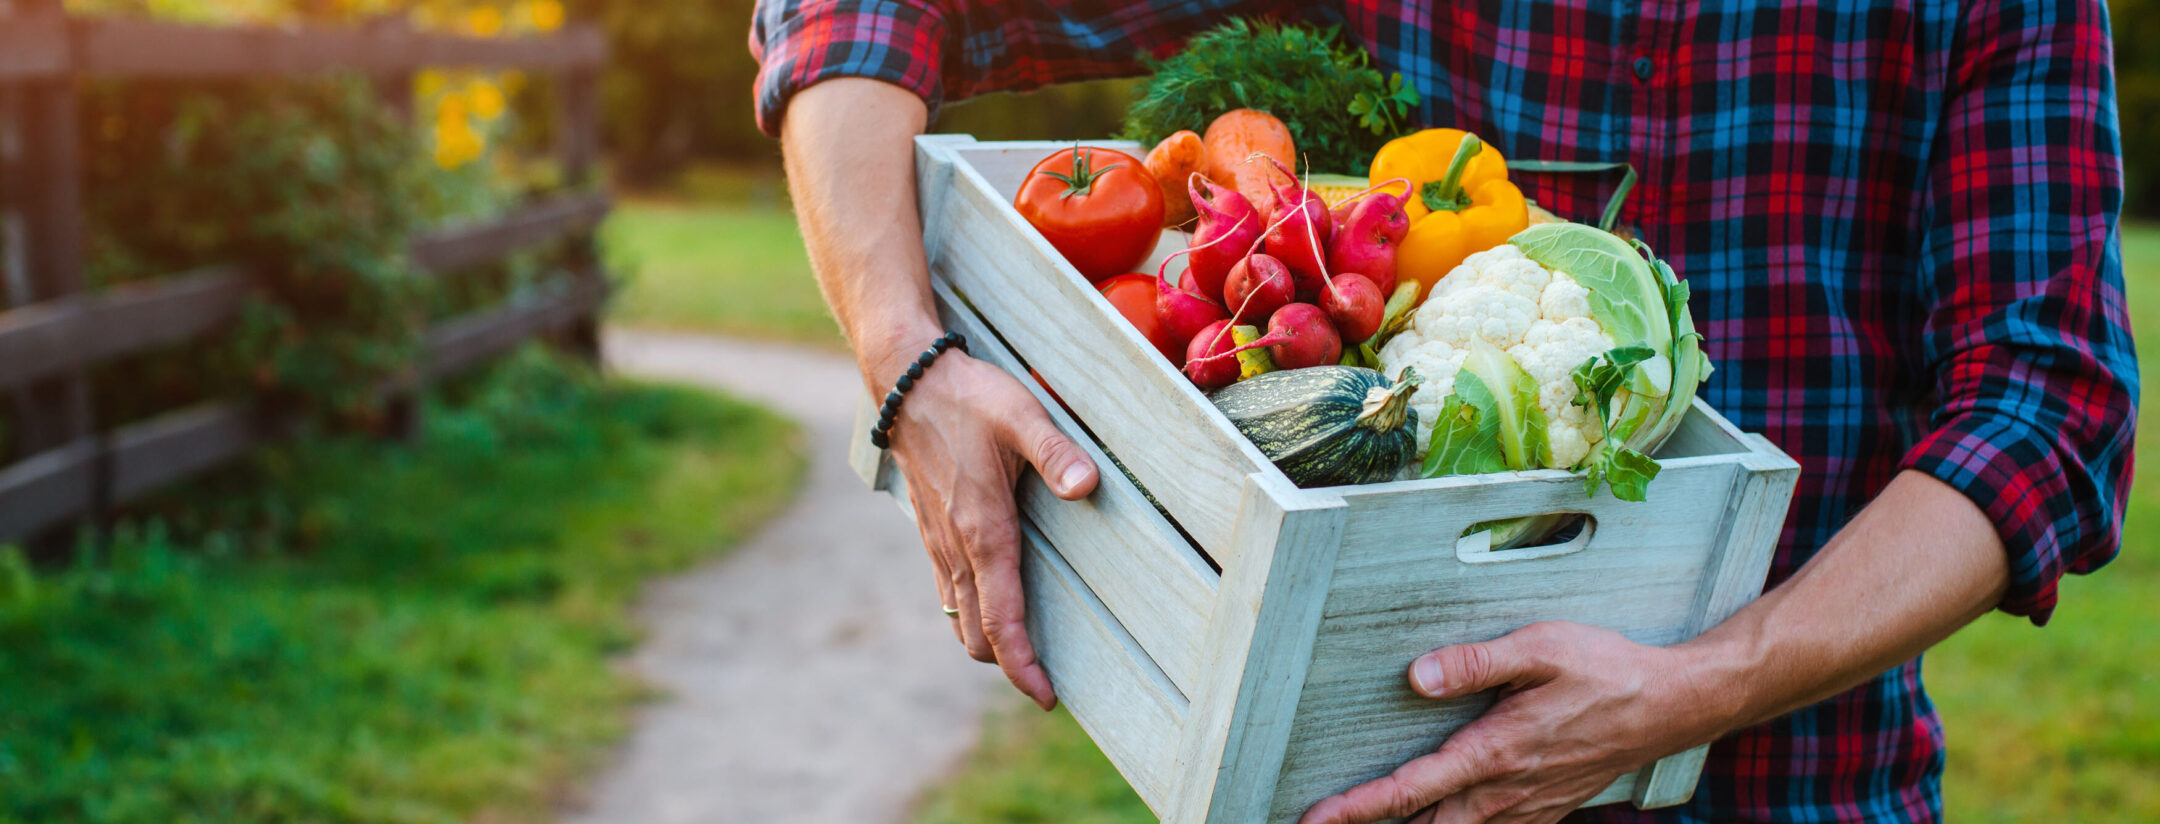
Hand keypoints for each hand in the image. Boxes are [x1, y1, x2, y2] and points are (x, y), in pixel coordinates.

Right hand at [882, 346, 1098, 709]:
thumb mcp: (1022, 415)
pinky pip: (949, 591)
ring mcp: (939, 542)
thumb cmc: (969, 396)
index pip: (1001, 618)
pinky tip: (996, 603)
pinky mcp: (932, 531)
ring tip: (1027, 651)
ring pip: (960, 616)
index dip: (1022, 664)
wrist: (906, 381)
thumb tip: (1086, 487)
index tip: (1045, 696)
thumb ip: (1056, 453)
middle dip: (1009, 663)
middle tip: (1047, 681)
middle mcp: (957, 547)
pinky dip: (972, 613)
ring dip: (989, 641)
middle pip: (977, 634)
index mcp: (983, 530)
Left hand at [1300, 622, 1723, 823]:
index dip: (1358, 809)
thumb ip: (1476, 663)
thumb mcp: (1539, 649)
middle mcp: (1506, 792)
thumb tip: (1419, 676)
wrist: (1669, 706)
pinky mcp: (1545, 810)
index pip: (1411, 789)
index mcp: (1494, 753)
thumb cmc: (1603, 670)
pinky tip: (1442, 821)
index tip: (1316, 819)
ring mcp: (1527, 808)